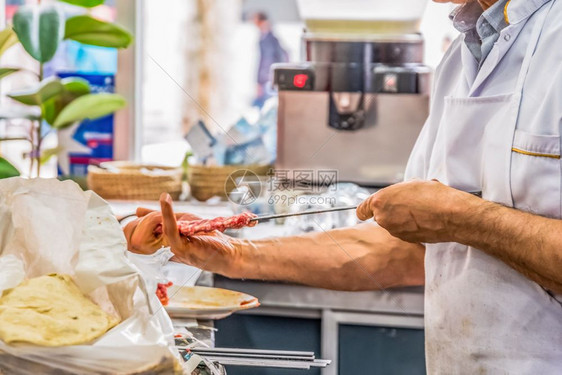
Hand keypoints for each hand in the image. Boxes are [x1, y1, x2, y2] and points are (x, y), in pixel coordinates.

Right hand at [124, 194, 240, 270]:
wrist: (229, 251)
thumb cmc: (207, 237)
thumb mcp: (182, 222)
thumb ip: (163, 217)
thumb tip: (137, 211)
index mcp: (162, 245)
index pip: (139, 236)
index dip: (137, 223)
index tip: (138, 212)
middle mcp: (164, 250)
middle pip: (144, 234)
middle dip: (146, 219)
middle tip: (153, 208)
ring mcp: (172, 251)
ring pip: (156, 230)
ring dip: (157, 215)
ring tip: (163, 201)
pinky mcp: (181, 250)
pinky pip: (170, 231)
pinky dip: (167, 215)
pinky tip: (165, 201)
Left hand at [356, 180, 476, 243]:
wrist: (450, 214)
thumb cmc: (432, 196)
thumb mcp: (410, 184)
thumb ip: (396, 193)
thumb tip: (397, 196)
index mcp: (380, 202)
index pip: (361, 210)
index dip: (366, 210)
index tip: (370, 209)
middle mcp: (383, 219)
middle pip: (380, 216)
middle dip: (390, 211)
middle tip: (407, 204)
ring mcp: (394, 231)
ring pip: (393, 224)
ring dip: (401, 219)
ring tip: (420, 211)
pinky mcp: (406, 240)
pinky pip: (404, 232)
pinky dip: (411, 227)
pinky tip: (424, 220)